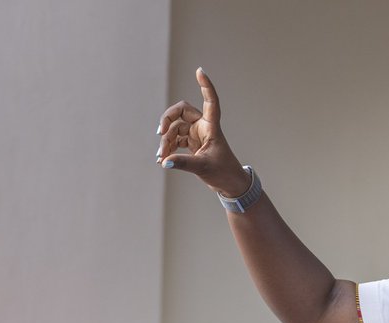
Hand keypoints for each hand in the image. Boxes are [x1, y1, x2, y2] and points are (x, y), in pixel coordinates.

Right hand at [156, 69, 247, 195]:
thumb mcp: (202, 167)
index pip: (210, 101)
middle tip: (160, 134)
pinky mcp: (191, 144)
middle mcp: (203, 126)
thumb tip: (164, 161)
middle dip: (167, 121)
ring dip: (166, 141)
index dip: (206, 86)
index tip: (199, 71)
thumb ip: (182, 163)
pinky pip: (175, 140)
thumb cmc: (223, 173)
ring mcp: (196, 134)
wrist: (229, 185)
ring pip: (175, 129)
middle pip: (181, 112)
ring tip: (162, 158)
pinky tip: (162, 160)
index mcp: (211, 126)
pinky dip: (168, 148)